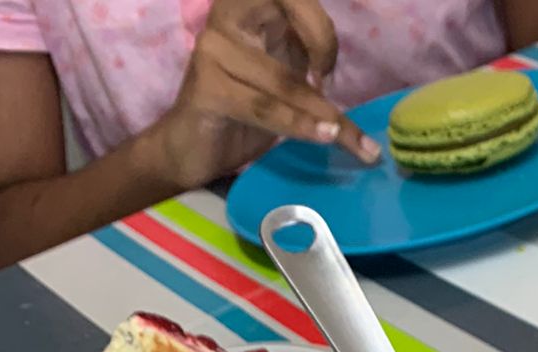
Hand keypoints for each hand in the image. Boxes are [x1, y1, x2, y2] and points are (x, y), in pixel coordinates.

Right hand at [145, 0, 379, 191]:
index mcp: (249, 9)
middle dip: (321, 38)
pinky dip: (299, 125)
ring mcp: (214, 49)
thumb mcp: (280, 76)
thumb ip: (304, 59)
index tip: (327, 68)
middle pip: (283, 2)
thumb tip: (346, 70)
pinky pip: (264, 107)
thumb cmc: (239, 113)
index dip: (319, 23)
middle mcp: (227, 17)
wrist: (190, 151)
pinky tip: (324, 137)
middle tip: (332, 82)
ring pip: (282, 78)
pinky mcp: (208, 88)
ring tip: (347, 137)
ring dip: (320, 111)